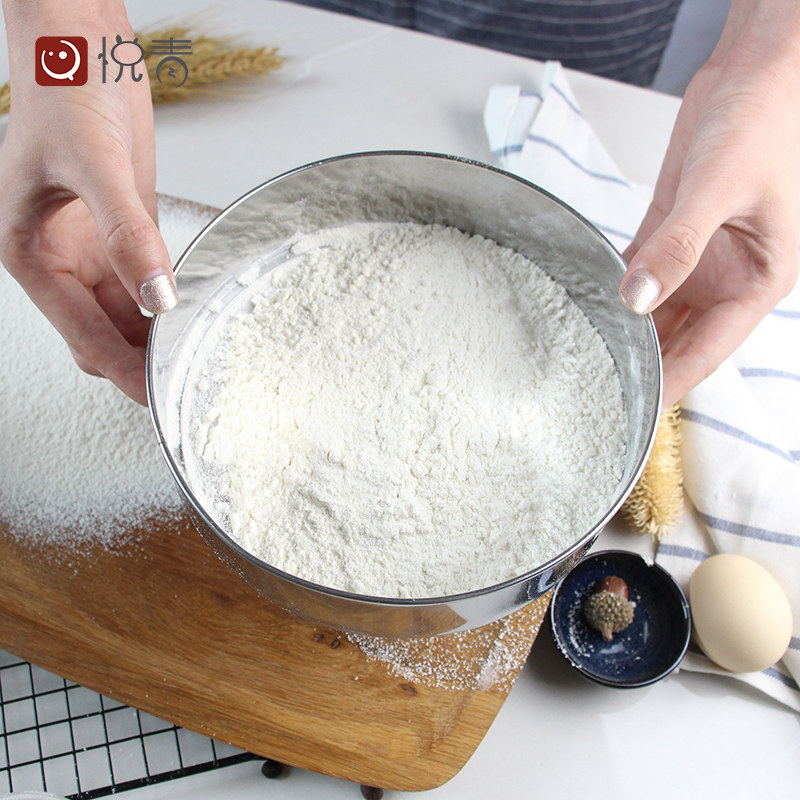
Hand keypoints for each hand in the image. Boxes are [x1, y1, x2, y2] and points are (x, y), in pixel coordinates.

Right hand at [0, 1, 175, 404]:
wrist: (83, 44)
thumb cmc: (63, 89)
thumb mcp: (94, 165)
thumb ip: (128, 233)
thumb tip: (155, 296)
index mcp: (32, 256)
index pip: (82, 335)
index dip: (121, 370)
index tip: (158, 397)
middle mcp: (62, 261)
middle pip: (105, 337)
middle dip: (141, 363)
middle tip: (188, 383)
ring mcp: (97, 249)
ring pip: (128, 317)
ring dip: (157, 338)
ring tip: (198, 356)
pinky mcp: (128, 232)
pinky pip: (148, 284)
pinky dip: (169, 303)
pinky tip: (195, 313)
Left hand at [619, 0, 799, 408]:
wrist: (754, 69)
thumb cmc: (765, 118)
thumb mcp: (720, 187)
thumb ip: (677, 246)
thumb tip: (636, 299)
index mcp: (758, 281)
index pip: (707, 352)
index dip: (672, 385)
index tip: (636, 415)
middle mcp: (725, 277)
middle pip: (677, 341)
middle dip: (643, 369)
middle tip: (597, 397)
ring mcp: (695, 256)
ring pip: (654, 311)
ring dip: (625, 334)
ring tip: (585, 364)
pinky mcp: (669, 232)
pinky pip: (637, 272)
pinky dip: (614, 290)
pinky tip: (587, 309)